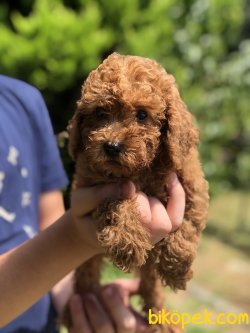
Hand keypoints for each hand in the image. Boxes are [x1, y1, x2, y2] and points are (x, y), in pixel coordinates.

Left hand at [68, 279, 150, 332]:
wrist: (76, 299)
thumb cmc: (101, 295)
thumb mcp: (118, 289)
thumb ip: (132, 287)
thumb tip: (147, 281)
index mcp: (135, 324)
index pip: (144, 320)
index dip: (140, 311)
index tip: (124, 292)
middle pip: (126, 324)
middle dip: (116, 305)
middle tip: (105, 289)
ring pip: (104, 327)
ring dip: (95, 308)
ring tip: (87, 295)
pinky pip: (82, 330)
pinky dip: (79, 312)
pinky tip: (76, 299)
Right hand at [70, 173, 184, 252]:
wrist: (88, 226)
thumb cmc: (85, 213)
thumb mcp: (82, 201)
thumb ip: (100, 195)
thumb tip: (130, 186)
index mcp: (118, 238)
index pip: (138, 225)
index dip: (137, 202)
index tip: (128, 184)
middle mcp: (139, 241)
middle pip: (158, 224)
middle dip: (146, 202)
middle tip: (129, 189)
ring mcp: (151, 236)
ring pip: (169, 222)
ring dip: (157, 201)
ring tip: (140, 189)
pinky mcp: (157, 226)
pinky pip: (176, 218)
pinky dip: (177, 197)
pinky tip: (171, 178)